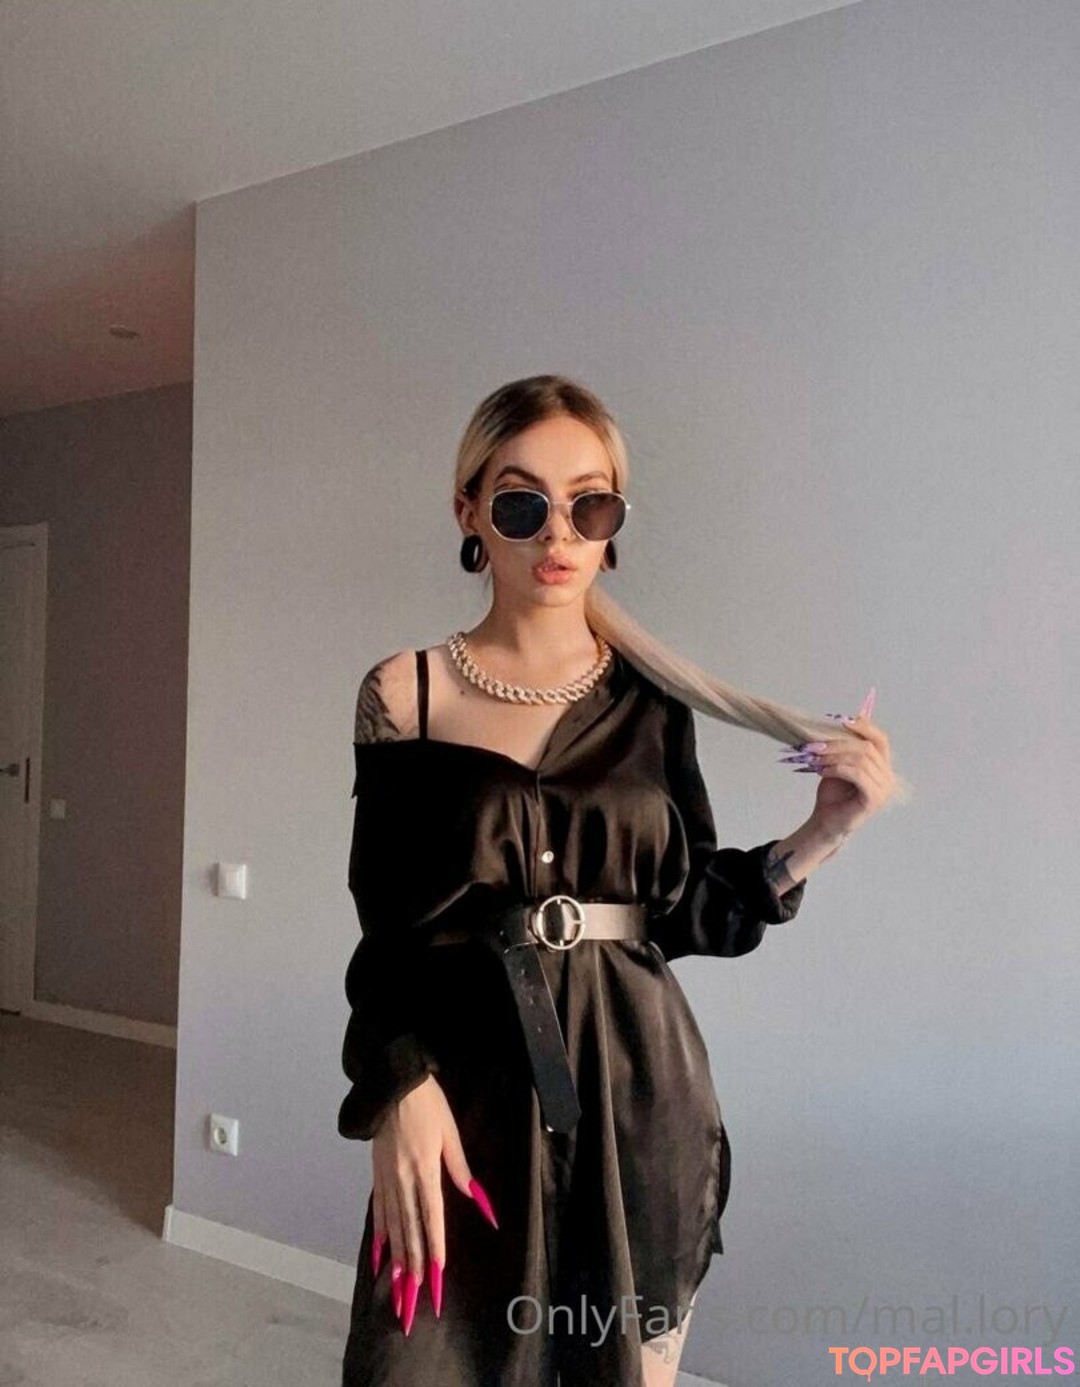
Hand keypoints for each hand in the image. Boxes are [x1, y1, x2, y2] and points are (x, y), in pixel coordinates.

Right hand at [370, 1073, 498, 1335]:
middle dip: (415, 1262)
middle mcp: (403, 1180)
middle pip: (410, 1228)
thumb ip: (460, 1168)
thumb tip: (478, 1199)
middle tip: (417, 1293)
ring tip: (400, 1284)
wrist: (393, 1085)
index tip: (438, 1272)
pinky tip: (381, 1255)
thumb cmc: (429, 1106)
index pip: (432, 1216)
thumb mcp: (450, 1133)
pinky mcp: (377, 1175)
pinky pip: (378, 1211)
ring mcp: (386, 1179)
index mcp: (424, 1170)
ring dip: (398, 1256)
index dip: (435, 1246)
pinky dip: (380, 1236)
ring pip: (393, 1225)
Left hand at [785, 688, 896, 840]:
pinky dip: (838, 768)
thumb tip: (839, 720)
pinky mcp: (874, 798)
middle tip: (815, 745)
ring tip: (815, 758)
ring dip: (834, 756)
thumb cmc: (833, 794)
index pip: (880, 739)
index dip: (864, 727)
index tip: (842, 721)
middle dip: (838, 743)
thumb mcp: (837, 764)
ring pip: (861, 760)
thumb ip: (844, 747)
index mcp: (882, 766)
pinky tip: (822, 771)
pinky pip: (857, 774)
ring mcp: (884, 788)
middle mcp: (888, 776)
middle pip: (867, 747)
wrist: (826, 821)